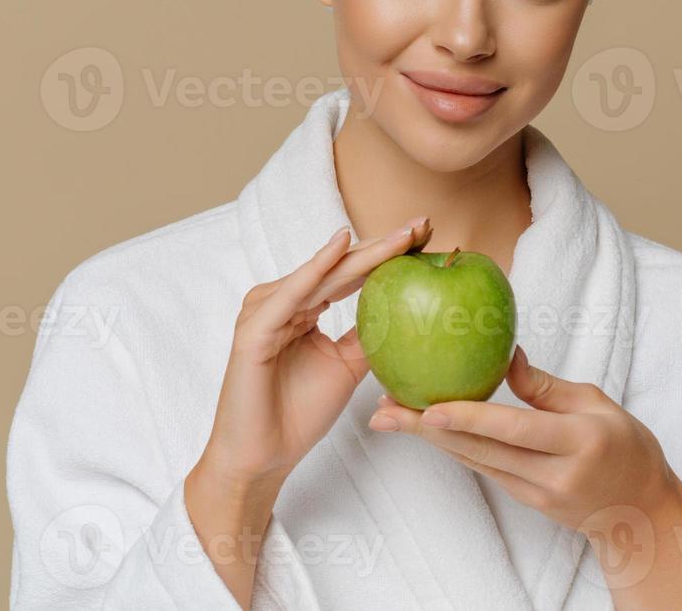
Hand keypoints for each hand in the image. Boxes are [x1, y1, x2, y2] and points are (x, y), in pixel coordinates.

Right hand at [198, 215, 433, 489]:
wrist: (262, 457)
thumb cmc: (298, 413)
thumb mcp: (347, 367)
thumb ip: (369, 336)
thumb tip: (410, 310)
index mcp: (303, 306)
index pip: (350, 273)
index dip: (387, 254)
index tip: (427, 237)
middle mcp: (283, 301)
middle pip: (339, 266)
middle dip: (383, 244)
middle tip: (423, 224)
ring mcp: (266, 312)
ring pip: (323, 274)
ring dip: (362, 252)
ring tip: (401, 236)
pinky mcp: (254, 330)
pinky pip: (291, 294)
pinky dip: (316, 270)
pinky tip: (342, 247)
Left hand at [368, 345, 681, 608]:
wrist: (639, 510)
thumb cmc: (625, 447)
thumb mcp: (596, 403)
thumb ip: (546, 386)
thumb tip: (505, 356)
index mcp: (578, 441)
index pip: (515, 429)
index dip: (470, 419)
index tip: (430, 407)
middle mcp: (554, 473)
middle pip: (481, 449)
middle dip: (427, 429)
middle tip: (384, 409)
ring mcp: (537, 492)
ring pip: (474, 461)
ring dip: (430, 439)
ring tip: (389, 416)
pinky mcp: (526, 500)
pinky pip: (483, 468)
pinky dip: (453, 447)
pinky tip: (425, 429)